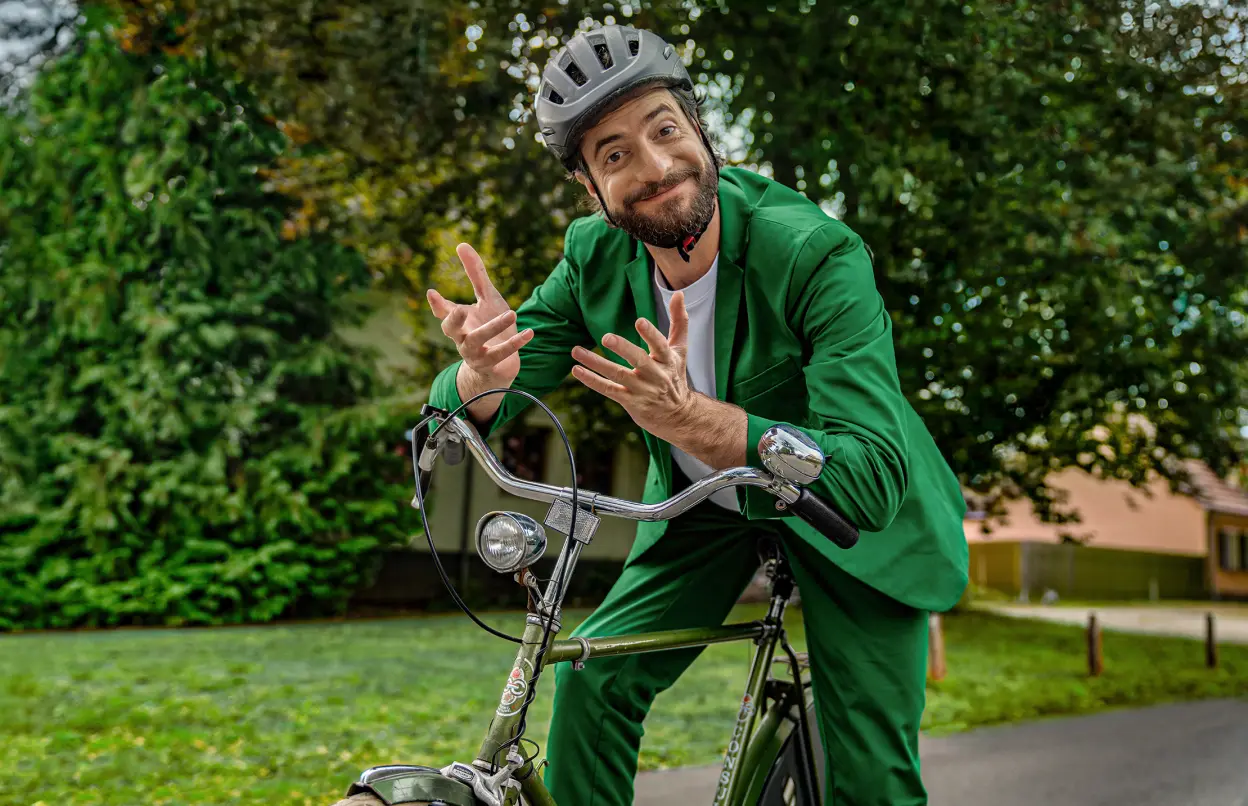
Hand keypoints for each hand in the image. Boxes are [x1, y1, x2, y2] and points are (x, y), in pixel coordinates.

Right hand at [426, 243, 532, 387]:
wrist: (499, 364)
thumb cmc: (489, 325)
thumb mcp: (486, 298)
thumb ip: (475, 274)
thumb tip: (461, 244)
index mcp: (458, 322)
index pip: (442, 312)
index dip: (436, 304)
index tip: (431, 292)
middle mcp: (461, 338)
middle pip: (450, 330)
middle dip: (453, 320)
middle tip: (460, 309)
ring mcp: (475, 353)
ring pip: (478, 341)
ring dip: (494, 327)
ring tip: (512, 313)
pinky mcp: (491, 364)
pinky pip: (501, 355)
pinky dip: (515, 344)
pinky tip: (529, 332)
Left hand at [571, 291, 691, 439]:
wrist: (678, 415)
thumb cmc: (675, 376)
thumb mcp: (681, 350)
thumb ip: (679, 321)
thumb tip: (679, 293)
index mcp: (668, 360)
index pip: (660, 345)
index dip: (650, 334)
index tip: (639, 322)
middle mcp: (656, 375)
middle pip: (639, 360)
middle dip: (623, 348)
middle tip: (606, 337)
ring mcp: (642, 390)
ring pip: (617, 375)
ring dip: (595, 363)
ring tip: (576, 351)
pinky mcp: (630, 402)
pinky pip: (609, 390)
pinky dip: (592, 380)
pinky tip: (577, 370)